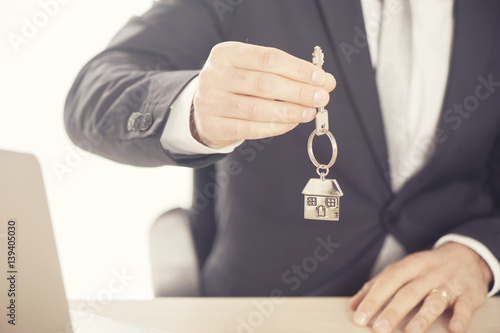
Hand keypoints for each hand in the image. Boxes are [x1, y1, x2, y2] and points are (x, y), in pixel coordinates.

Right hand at [191, 42, 335, 147]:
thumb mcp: (255, 70)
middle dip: (298, 91)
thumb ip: (286, 73)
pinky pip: (250, 129)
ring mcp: (211, 102)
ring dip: (289, 111)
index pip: (268, 58)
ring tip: (309, 112)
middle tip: (321, 97)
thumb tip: (325, 81)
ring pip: (257, 108)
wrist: (203, 109)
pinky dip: (275, 127)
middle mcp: (215, 76)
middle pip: (264, 83)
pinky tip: (291, 124)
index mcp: (226, 53)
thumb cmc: (236, 86)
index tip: (320, 78)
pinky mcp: (213, 126)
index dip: (297, 69)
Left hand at [350, 242, 492, 332]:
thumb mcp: (401, 270)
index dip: (373, 300)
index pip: (387, 282)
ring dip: (422, 316)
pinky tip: (454, 329)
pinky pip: (465, 306)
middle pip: (408, 292)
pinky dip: (460, 317)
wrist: (466, 255)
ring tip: (410, 331)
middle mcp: (427, 274)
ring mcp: (448, 283)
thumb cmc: (426, 267)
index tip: (360, 318)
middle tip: (378, 329)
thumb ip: (377, 285)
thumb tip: (353, 304)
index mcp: (408, 266)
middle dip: (392, 311)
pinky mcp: (469, 294)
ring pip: (434, 300)